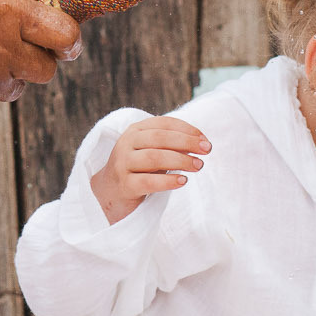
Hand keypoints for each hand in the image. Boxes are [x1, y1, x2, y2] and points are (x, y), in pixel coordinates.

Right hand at [91, 117, 209, 224]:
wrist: (109, 192)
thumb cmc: (138, 169)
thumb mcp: (152, 151)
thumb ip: (171, 146)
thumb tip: (201, 145)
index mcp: (135, 130)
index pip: (164, 123)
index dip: (187, 130)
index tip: (205, 140)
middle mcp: (126, 143)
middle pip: (160, 138)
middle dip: (186, 143)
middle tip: (206, 151)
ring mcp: (123, 164)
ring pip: (154, 158)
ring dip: (180, 161)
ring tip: (198, 166)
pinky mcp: (125, 185)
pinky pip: (148, 181)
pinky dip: (168, 181)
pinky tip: (183, 181)